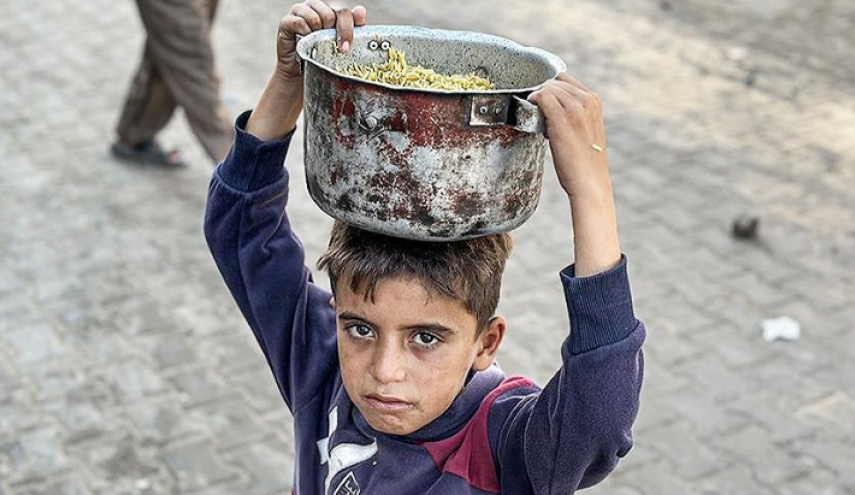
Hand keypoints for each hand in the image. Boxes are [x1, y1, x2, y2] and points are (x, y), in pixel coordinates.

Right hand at [276, 1, 367, 80]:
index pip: (344, 12)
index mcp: (331, 10)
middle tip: (334, 49)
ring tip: (316, 45)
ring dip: (318, 34)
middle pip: (331, 14)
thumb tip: (361, 10)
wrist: (300, 73)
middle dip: (334, 34)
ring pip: (315, 17)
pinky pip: (299, 22)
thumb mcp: (340, 44)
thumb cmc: (321, 57)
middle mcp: (316, 7)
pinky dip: (304, 33)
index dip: (347, 29)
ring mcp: (300, 12)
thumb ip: (352, 27)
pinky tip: (305, 42)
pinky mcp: (287, 21)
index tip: (347, 47)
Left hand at [529, 73, 619, 275]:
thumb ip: (572, 113)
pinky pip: (541, 97)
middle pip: (554, 82)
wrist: (590, 183)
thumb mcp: (585, 129)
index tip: (543, 105)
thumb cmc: (584, 162)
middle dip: (542, 96)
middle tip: (539, 117)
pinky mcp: (562, 119)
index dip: (550, 89)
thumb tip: (547, 107)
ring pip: (546, 88)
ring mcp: (576, 108)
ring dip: (537, 101)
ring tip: (539, 123)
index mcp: (594, 100)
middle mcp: (587, 100)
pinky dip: (532, 103)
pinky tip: (532, 119)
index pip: (565, 79)